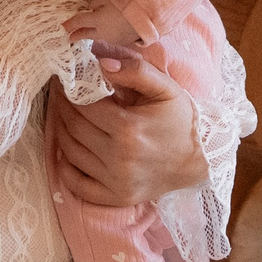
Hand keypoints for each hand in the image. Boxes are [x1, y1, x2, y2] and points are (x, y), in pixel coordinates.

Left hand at [50, 53, 206, 207]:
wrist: (200, 160)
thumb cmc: (180, 120)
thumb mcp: (165, 88)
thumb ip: (135, 72)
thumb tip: (102, 64)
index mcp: (129, 128)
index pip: (83, 107)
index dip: (68, 91)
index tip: (63, 81)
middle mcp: (119, 158)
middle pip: (73, 128)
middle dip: (62, 108)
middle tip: (60, 96)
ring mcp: (116, 181)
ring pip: (70, 153)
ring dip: (61, 132)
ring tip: (63, 117)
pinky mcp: (116, 197)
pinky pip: (76, 184)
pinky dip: (65, 167)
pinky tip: (68, 151)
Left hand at [66, 0, 137, 48]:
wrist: (150, 15)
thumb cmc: (128, 1)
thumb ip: (98, 3)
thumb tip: (92, 7)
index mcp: (97, 20)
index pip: (79, 21)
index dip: (70, 23)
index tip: (62, 27)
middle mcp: (103, 32)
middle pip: (86, 34)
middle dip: (77, 35)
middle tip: (70, 37)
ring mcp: (114, 39)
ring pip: (99, 36)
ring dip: (93, 33)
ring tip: (89, 31)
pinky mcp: (123, 41)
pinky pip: (111, 37)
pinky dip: (107, 33)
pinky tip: (110, 29)